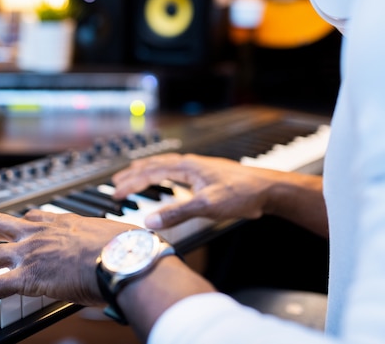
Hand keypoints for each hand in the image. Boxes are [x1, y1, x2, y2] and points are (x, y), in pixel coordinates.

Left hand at [0, 209, 137, 317]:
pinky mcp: (26, 277)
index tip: (3, 231)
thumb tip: (117, 243)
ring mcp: (29, 253)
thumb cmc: (125, 247)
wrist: (123, 257)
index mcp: (59, 221)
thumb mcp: (112, 234)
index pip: (26, 218)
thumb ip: (102, 239)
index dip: (10, 226)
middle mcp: (38, 232)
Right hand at [112, 153, 280, 229]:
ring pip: (165, 165)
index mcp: (186, 166)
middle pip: (154, 165)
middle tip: (116, 182)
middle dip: (133, 174)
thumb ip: (177, 212)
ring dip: (146, 171)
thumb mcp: (206, 205)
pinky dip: (162, 173)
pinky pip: (176, 171)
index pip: (150, 173)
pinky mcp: (205, 176)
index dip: (131, 183)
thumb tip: (150, 220)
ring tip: (134, 174)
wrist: (267, 189)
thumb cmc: (241, 192)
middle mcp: (190, 164)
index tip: (116, 193)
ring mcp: (198, 168)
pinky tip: (166, 179)